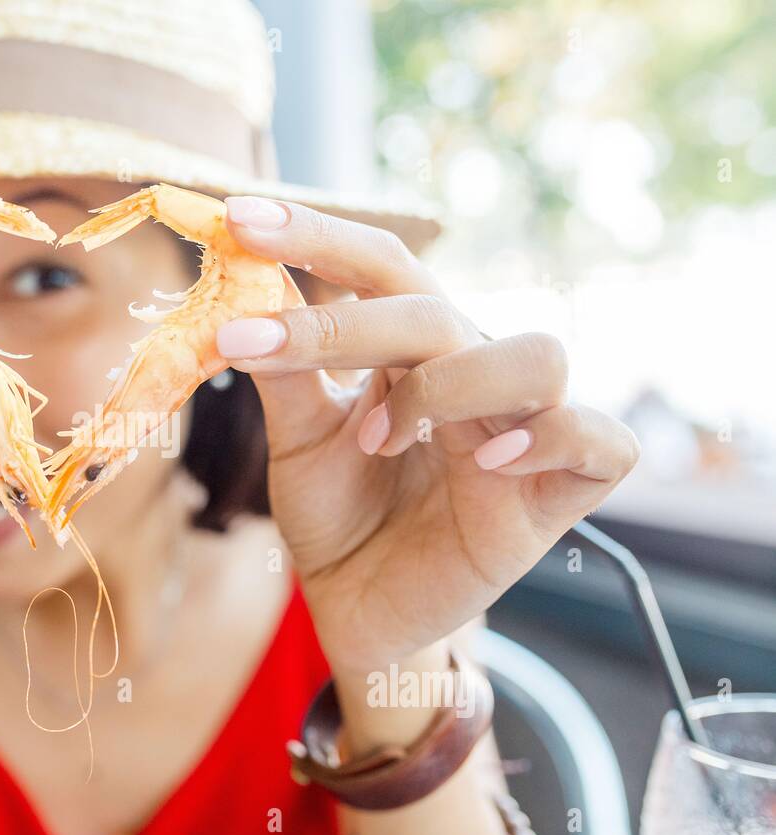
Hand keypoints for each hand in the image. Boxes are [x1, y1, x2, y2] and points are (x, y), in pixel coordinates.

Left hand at [219, 197, 639, 672]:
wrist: (359, 610)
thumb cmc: (337, 515)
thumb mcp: (298, 441)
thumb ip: (285, 374)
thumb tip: (246, 294)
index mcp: (414, 350)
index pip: (383, 267)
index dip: (319, 236)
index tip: (241, 220)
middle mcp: (474, 374)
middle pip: (439, 310)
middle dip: (344, 322)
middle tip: (254, 345)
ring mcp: (523, 432)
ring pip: (535, 357)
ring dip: (445, 386)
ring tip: (378, 440)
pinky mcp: (558, 496)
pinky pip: (598, 442)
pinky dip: (549, 438)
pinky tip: (484, 463)